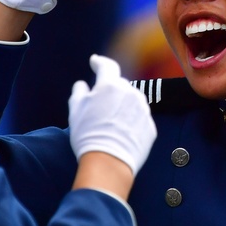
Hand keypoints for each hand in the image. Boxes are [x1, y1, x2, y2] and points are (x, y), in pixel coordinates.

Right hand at [68, 54, 156, 175]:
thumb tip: (82, 85)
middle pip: (119, 86)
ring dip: (122, 107)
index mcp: (110, 85)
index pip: (107, 66)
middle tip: (98, 107)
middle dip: (110, 92)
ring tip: (109, 125)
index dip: (99, 62)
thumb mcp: (75, 110)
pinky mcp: (150, 127)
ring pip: (131, 101)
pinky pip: (139, 118)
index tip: (95, 62)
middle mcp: (130, 93)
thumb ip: (79, 92)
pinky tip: (120, 134)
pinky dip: (131, 122)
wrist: (109, 163)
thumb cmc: (88, 136)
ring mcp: (143, 110)